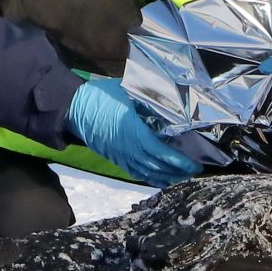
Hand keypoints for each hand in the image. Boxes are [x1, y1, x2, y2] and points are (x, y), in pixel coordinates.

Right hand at [68, 77, 200, 186]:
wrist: (75, 107)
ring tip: (182, 176)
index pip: (163, 153)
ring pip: (148, 173)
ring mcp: (121, 156)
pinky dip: (150, 177)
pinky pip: (136, 172)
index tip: (195, 163)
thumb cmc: (102, 96)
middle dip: (179, 171)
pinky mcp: (115, 158)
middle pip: (159, 167)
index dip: (180, 161)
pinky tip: (160, 178)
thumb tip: (169, 98)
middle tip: (194, 170)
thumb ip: (149, 99)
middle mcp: (130, 149)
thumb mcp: (129, 92)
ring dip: (167, 177)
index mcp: (136, 133)